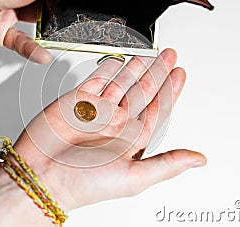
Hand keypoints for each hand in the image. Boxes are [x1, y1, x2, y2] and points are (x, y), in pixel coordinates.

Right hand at [14, 48, 206, 210]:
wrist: (40, 175)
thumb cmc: (82, 184)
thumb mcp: (134, 178)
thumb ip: (168, 164)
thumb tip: (198, 160)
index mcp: (130, 140)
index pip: (157, 110)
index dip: (170, 92)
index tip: (180, 74)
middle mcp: (115, 124)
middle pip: (143, 92)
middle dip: (158, 73)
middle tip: (170, 56)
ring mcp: (97, 110)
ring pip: (123, 82)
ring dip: (137, 68)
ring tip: (152, 54)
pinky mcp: (78, 100)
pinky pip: (98, 79)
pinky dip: (110, 68)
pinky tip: (122, 60)